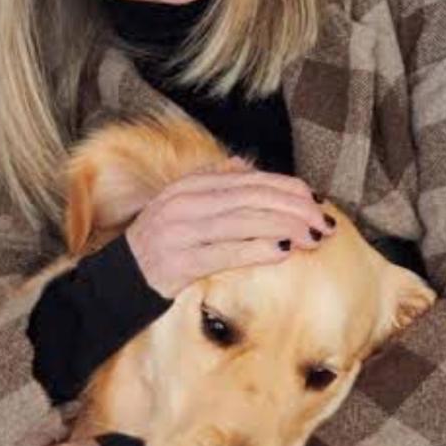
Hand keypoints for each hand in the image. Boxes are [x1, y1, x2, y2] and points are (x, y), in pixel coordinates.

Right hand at [125, 156, 336, 298]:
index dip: (287, 188)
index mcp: (190, 186)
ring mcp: (180, 231)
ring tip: (314, 237)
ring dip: (285, 228)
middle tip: (325, 223)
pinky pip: (226, 252)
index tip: (317, 200)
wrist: (120, 280)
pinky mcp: (179, 261)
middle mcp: (184, 202)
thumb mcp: (183, 206)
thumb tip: (247, 165)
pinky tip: (284, 252)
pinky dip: (258, 250)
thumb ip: (214, 183)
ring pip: (243, 222)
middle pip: (251, 198)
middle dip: (295, 209)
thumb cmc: (161, 245)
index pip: (249, 180)